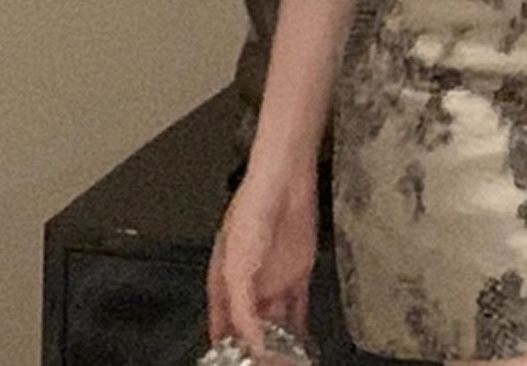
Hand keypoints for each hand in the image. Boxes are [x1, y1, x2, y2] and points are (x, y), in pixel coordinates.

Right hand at [206, 165, 318, 357]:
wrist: (285, 179)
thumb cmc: (252, 210)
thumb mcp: (237, 264)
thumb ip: (241, 306)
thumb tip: (251, 342)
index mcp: (224, 281)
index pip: (222, 324)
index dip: (225, 345)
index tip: (230, 363)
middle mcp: (249, 285)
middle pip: (250, 326)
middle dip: (255, 347)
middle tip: (261, 365)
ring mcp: (274, 279)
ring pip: (276, 321)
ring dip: (279, 342)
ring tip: (284, 362)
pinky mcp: (299, 272)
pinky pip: (299, 308)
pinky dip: (301, 327)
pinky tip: (304, 344)